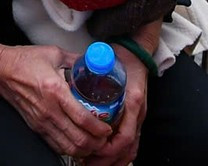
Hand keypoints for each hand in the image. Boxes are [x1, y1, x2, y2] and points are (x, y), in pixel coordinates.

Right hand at [0, 39, 111, 157]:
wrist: (1, 70)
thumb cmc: (25, 60)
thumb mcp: (54, 53)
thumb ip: (76, 60)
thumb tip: (94, 62)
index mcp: (55, 91)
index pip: (82, 118)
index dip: (99, 128)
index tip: (108, 127)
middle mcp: (48, 110)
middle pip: (78, 139)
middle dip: (96, 143)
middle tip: (106, 138)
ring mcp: (41, 122)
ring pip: (67, 147)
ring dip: (85, 148)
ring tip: (95, 142)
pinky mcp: (36, 127)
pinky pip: (56, 145)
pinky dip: (70, 148)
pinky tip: (78, 142)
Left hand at [82, 29, 154, 165]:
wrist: (137, 53)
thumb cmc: (122, 59)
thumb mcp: (105, 63)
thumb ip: (89, 70)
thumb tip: (69, 77)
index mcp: (132, 101)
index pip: (125, 136)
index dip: (109, 148)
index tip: (93, 150)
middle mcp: (138, 113)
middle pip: (127, 148)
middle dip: (107, 160)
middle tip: (87, 163)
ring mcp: (138, 118)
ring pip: (130, 150)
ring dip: (112, 161)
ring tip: (91, 164)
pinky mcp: (136, 119)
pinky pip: (131, 145)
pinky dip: (119, 156)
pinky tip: (105, 159)